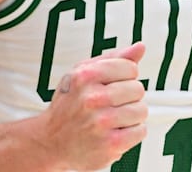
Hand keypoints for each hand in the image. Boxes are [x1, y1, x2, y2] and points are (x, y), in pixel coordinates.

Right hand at [41, 42, 148, 169]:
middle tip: (111, 104)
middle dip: (129, 96)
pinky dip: (132, 132)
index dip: (125, 77)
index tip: (112, 85)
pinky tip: (116, 132)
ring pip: (141, 110)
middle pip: (138, 89)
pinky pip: (140, 131)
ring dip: (132, 115)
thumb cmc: (71, 103)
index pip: (130, 68)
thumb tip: (141, 46)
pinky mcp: (110, 145)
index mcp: (85, 76)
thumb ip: (114, 58)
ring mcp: (101, 123)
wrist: (50, 142)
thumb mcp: (83, 73)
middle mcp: (92, 99)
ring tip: (114, 119)